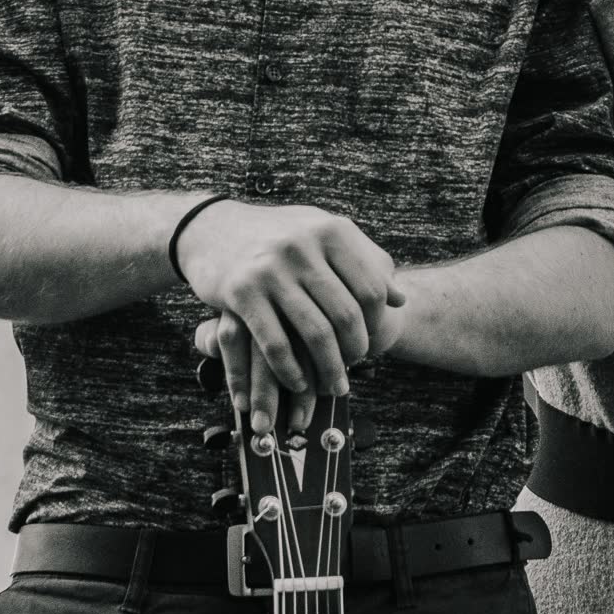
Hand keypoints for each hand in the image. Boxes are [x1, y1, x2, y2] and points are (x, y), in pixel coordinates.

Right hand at [172, 199, 398, 429]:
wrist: (213, 228)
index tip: (371, 339)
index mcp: (332, 231)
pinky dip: (291, 371)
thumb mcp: (323, 236)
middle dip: (355, 351)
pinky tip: (298, 383)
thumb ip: (364, 262)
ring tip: (336, 386)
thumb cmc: (279, 236)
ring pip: (315, 334)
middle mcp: (304, 246)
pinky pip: (276, 344)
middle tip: (354, 367)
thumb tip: (399, 298)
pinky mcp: (242, 292)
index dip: (376, 322)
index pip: (372, 289)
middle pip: (347, 315)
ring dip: (329, 369)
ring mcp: (271, 269)